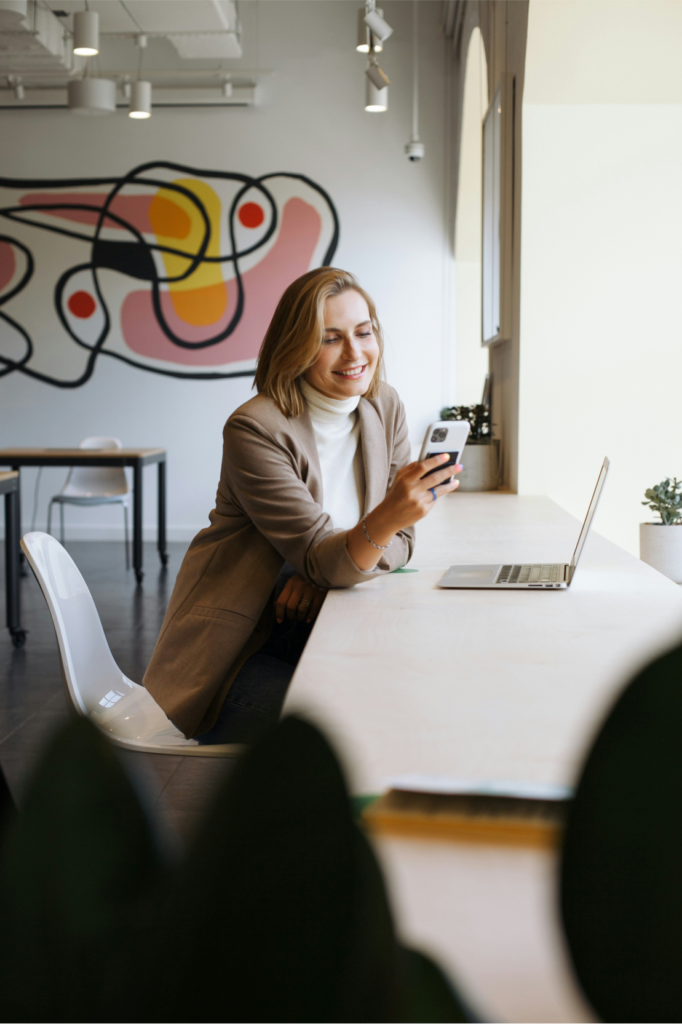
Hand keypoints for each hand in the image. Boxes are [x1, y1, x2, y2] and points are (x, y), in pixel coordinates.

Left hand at [274, 573, 326, 623]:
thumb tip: (275, 605)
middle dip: (290, 616)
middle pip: (291, 607)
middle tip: (291, 618)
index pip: (281, 601)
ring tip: (300, 618)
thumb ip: (285, 593)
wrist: (322, 569)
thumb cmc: (305, 577)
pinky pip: (314, 609)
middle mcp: (300, 586)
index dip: (279, 613)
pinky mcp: (321, 594)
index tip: (279, 620)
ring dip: (300, 617)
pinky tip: (308, 619)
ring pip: (302, 609)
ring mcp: (311, 590)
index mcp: (291, 583)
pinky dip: (310, 616)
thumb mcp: (293, 582)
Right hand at [345, 454, 461, 571]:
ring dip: (450, 485)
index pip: (423, 467)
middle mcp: (412, 490)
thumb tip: (427, 460)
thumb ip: (411, 468)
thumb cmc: (395, 494)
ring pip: (439, 490)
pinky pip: (434, 500)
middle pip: (435, 478)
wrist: (389, 517)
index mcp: (405, 480)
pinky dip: (437, 495)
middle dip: (449, 470)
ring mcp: (419, 502)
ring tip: (456, 481)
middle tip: (459, 466)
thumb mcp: (399, 478)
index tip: (446, 456)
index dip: (436, 460)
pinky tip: (440, 492)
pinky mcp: (423, 511)